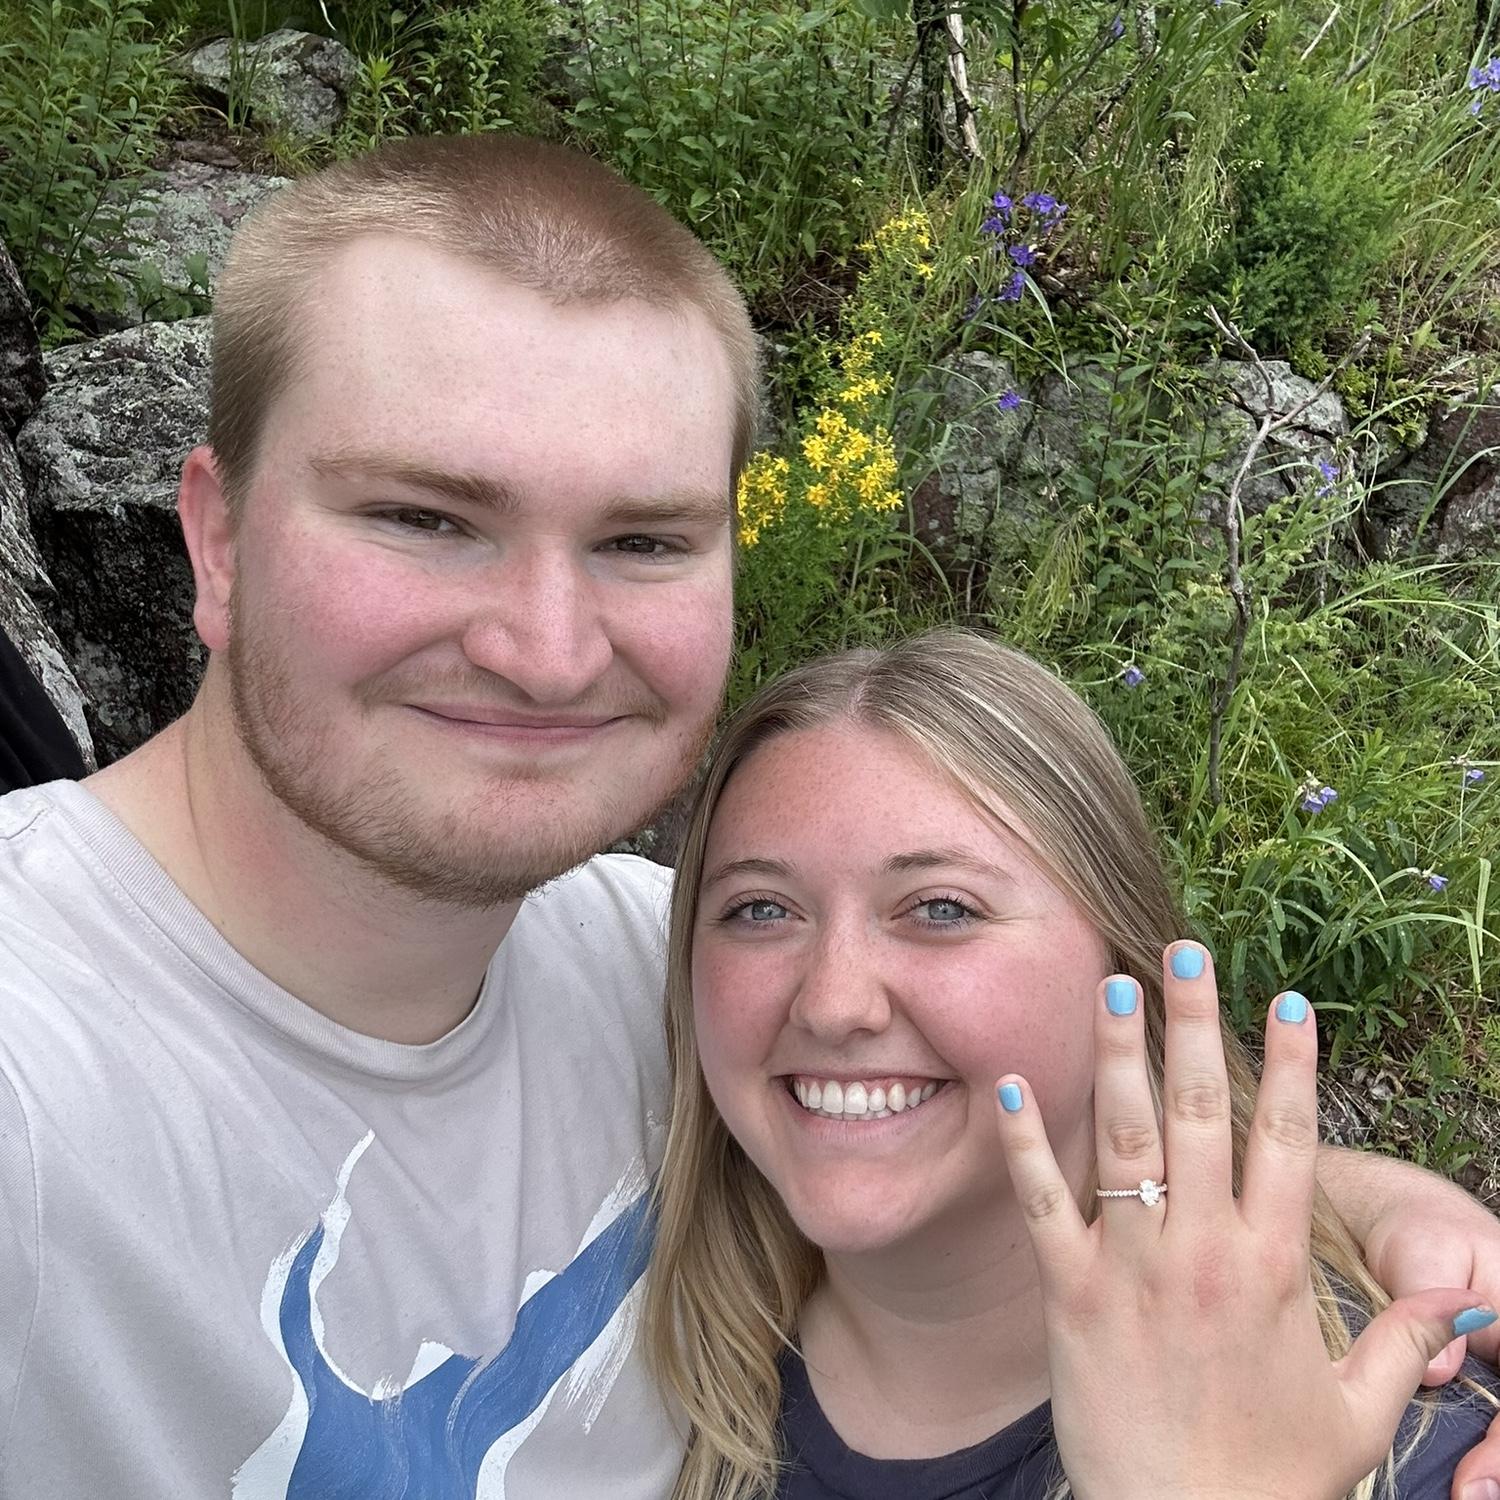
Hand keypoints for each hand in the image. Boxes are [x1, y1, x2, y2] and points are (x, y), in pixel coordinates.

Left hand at [994, 942, 1491, 1499]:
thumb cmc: (1273, 1478)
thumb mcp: (1359, 1412)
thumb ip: (1405, 1344)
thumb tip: (1457, 1300)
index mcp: (1276, 1267)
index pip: (1289, 1142)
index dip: (1291, 1066)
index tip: (1286, 999)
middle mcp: (1204, 1250)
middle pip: (1201, 1113)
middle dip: (1193, 1023)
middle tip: (1183, 950)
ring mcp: (1133, 1267)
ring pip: (1125, 1139)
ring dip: (1116, 1056)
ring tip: (1110, 985)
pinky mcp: (1070, 1293)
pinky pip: (1043, 1203)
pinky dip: (1025, 1143)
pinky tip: (1009, 1085)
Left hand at [1355, 1161, 1499, 1499]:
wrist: (1407, 1223)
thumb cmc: (1418, 1231)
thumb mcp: (1420, 1255)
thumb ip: (1425, 1306)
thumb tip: (1439, 1373)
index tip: (1475, 1480)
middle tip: (1469, 1494)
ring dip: (1495, 1462)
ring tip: (1465, 1493)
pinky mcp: (1492, 1379)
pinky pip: (1495, 1421)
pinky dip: (1487, 1453)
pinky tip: (1463, 1481)